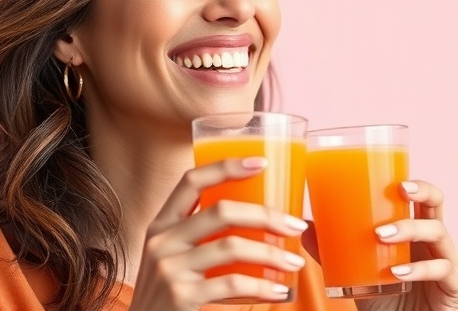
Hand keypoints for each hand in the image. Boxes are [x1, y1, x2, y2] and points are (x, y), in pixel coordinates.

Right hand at [128, 157, 308, 310]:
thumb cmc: (171, 294)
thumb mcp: (174, 257)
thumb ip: (201, 238)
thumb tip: (263, 223)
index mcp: (161, 224)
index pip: (191, 181)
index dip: (226, 166)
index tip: (262, 162)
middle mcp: (161, 241)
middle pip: (222, 211)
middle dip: (266, 215)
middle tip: (296, 224)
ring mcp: (169, 268)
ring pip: (232, 247)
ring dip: (272, 253)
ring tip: (295, 262)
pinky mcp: (181, 296)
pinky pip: (232, 283)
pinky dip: (263, 287)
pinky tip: (280, 291)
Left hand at [302, 180, 457, 310]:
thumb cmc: (383, 295)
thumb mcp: (355, 270)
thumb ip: (332, 249)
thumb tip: (305, 225)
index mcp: (417, 229)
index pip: (422, 197)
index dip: (415, 184)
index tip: (395, 180)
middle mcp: (437, 241)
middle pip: (438, 205)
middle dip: (422, 192)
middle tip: (399, 192)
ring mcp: (450, 262)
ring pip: (438, 233)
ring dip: (408, 229)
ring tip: (380, 236)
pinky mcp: (455, 288)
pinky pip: (442, 271)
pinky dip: (419, 269)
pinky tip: (397, 272)